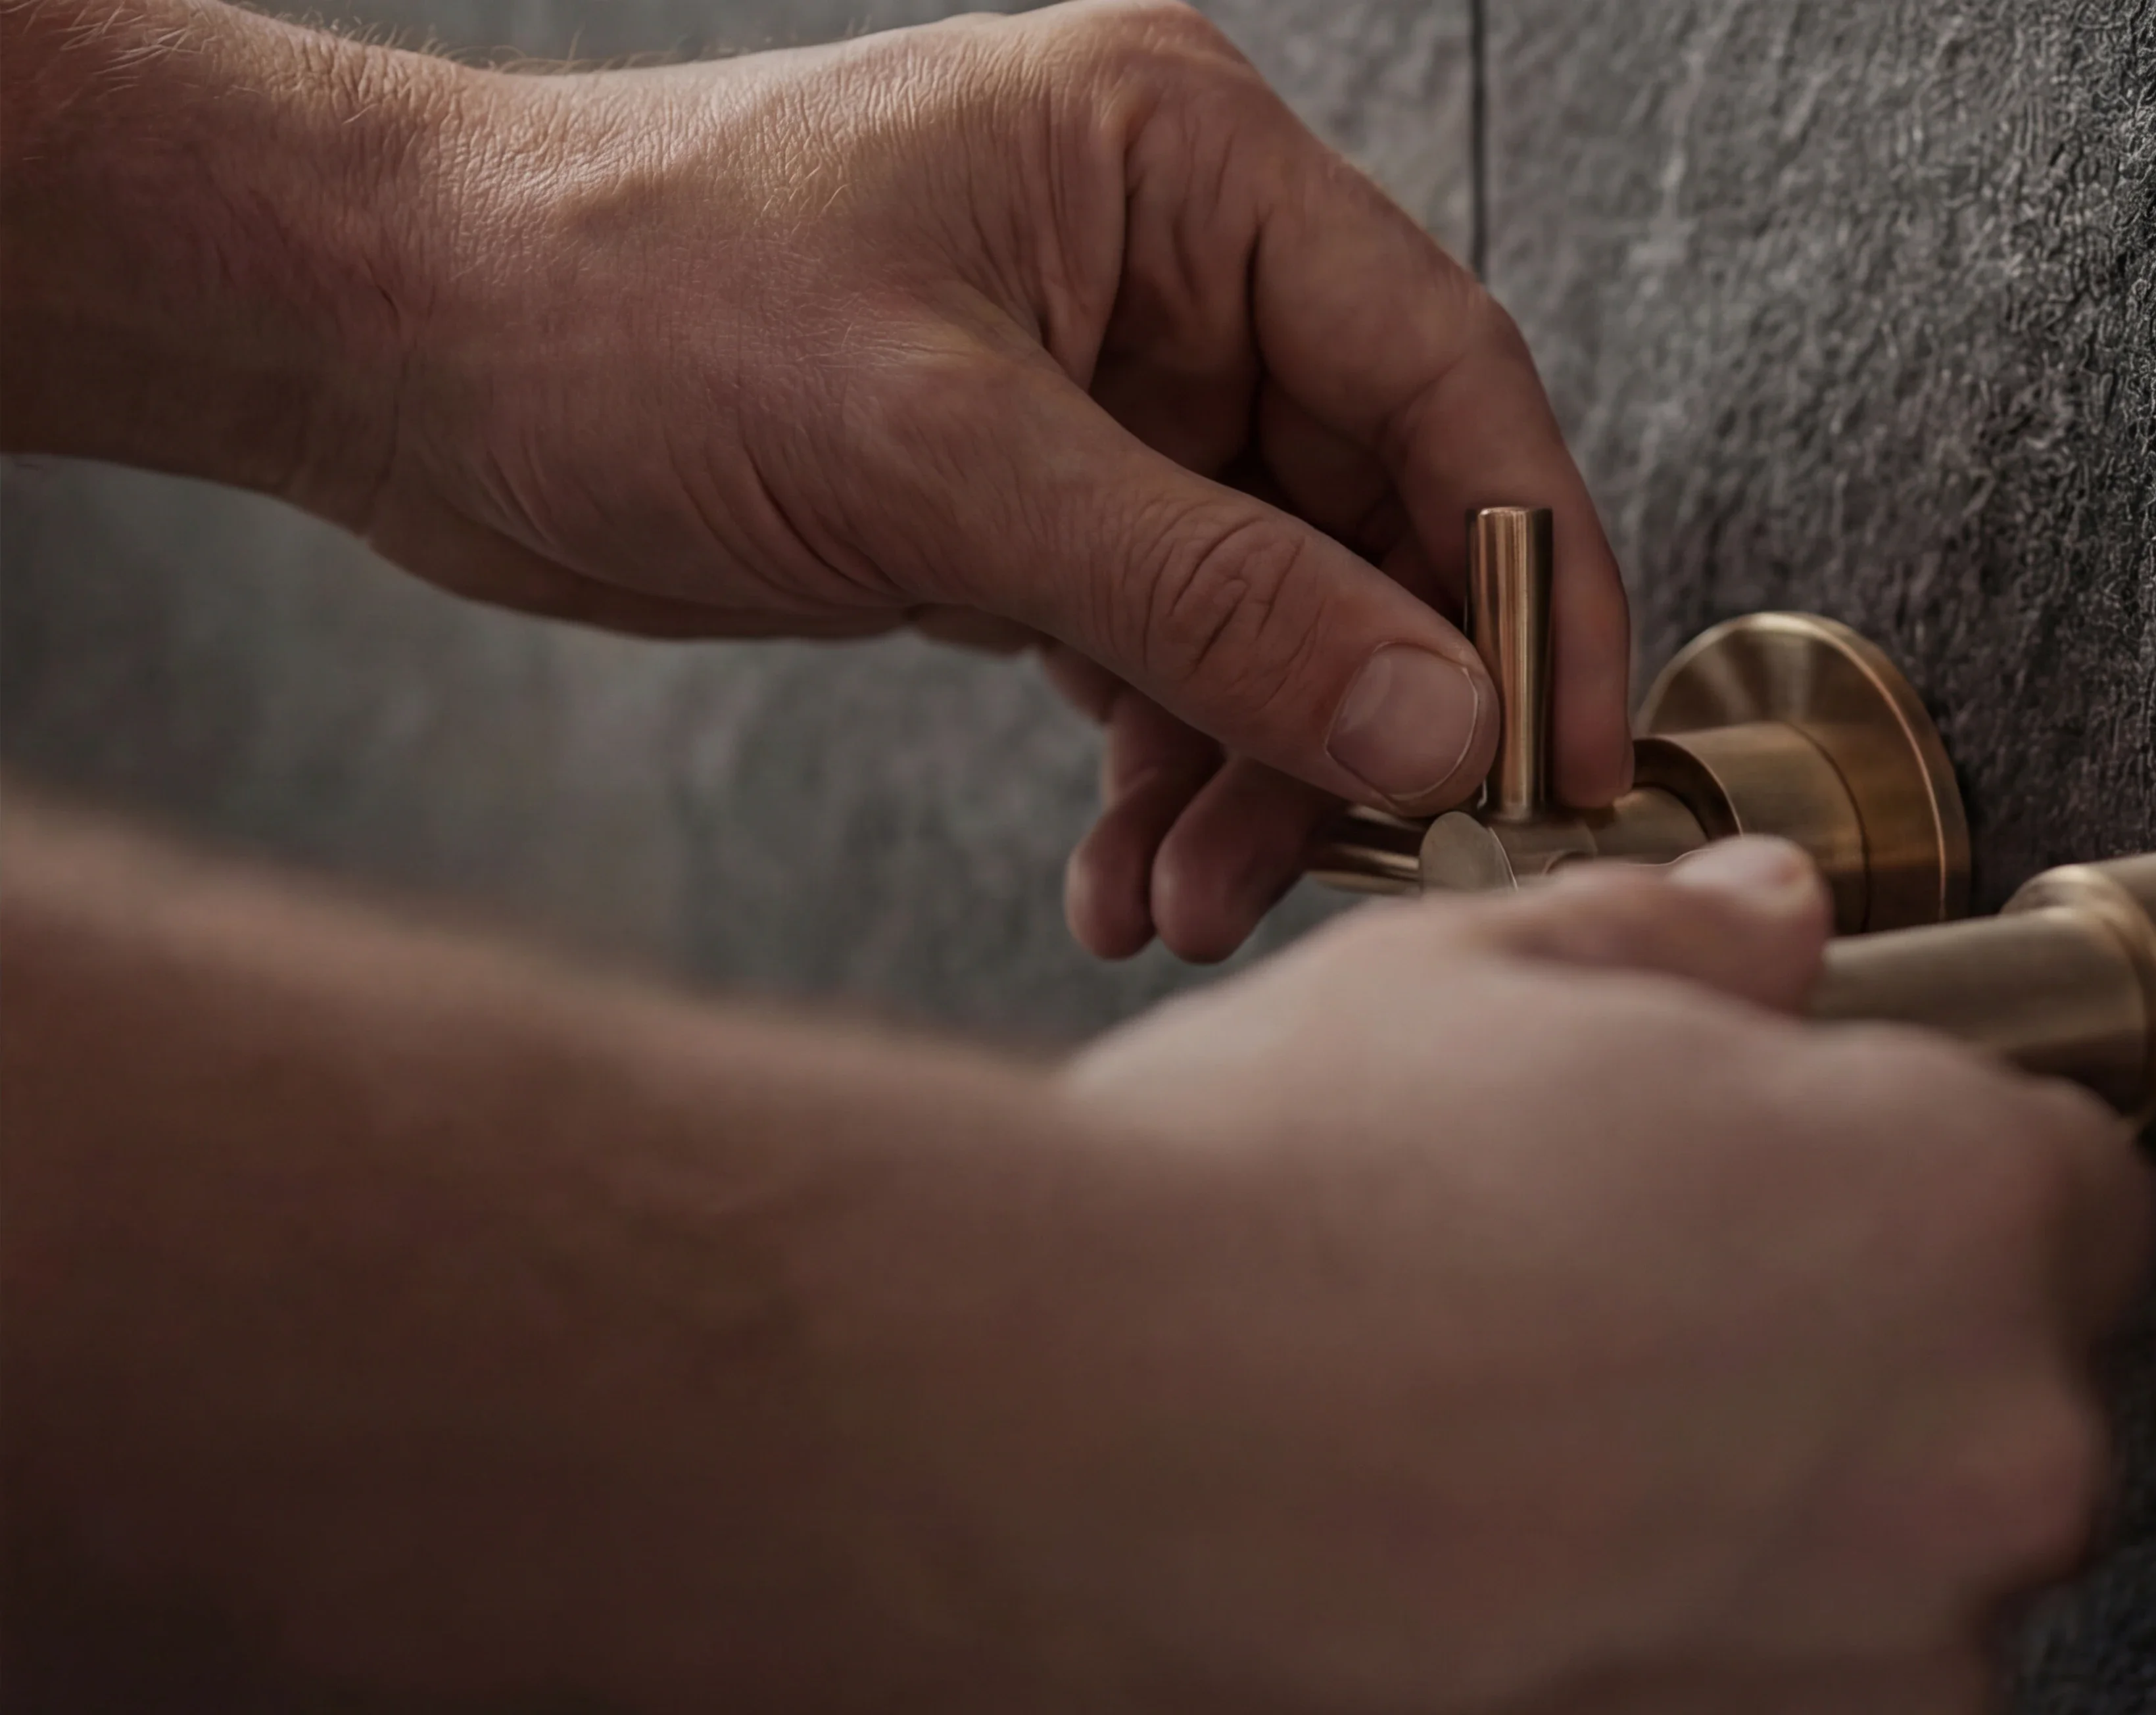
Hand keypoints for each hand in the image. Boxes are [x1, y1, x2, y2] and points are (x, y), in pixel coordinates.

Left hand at [3, 0, 1627, 960]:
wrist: (395, 349)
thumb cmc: (619, 296)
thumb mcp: (939, 454)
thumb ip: (1209, 597)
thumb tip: (1435, 722)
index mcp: (1186, 166)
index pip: (1446, 375)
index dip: (1528, 573)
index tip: (1558, 751)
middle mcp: (1175, 273)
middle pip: (1376, 518)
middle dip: (1362, 713)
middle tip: (1350, 863)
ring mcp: (1113, 399)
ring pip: (1279, 616)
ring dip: (1252, 778)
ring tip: (1183, 904)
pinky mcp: (1042, 510)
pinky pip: (1173, 663)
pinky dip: (1162, 778)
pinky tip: (1120, 877)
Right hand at [861, 843, 2152, 1714]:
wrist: (1018, 1481)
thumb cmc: (1235, 1230)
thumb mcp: (1468, 986)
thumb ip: (1685, 953)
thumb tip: (1770, 931)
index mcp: (1952, 1214)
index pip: (2058, 1211)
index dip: (1906, 1224)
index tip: (1796, 1268)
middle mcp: (1987, 1472)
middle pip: (1985, 1446)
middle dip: (1836, 1429)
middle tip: (1598, 1427)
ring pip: (1887, 1667)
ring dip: (1760, 1631)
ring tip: (1510, 1576)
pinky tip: (1490, 1704)